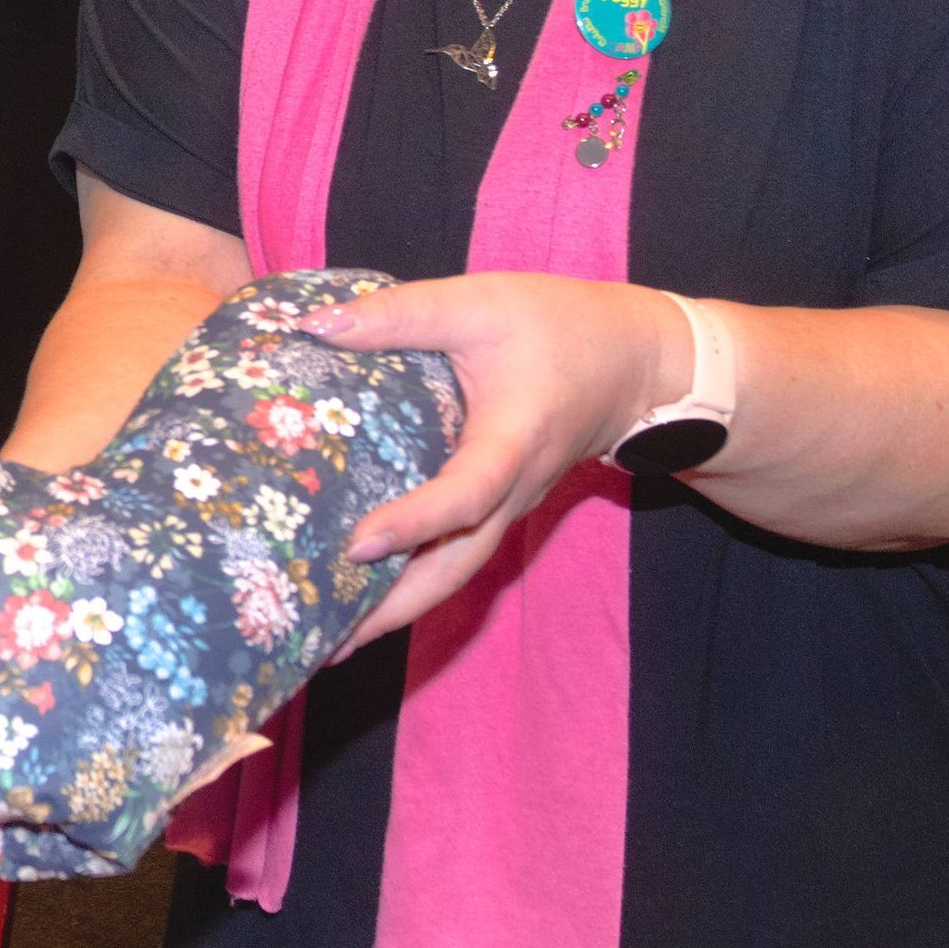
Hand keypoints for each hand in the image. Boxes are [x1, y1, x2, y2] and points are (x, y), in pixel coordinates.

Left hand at [296, 272, 689, 643]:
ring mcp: (507, 509)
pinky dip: (409, 582)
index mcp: (512, 444)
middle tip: (323, 642)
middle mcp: (511, 493)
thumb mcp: (480, 305)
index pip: (464, 495)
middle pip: (455, 568)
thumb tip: (313, 326)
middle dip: (392, 610)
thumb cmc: (561, 327)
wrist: (636, 363)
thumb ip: (400, 315)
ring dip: (395, 609)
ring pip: (453, 572)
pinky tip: (358, 594)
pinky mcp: (497, 509)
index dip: (414, 523)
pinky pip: (454, 556)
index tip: (358, 547)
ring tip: (326, 641)